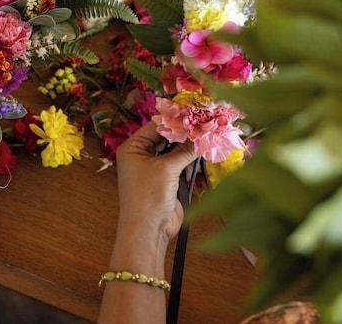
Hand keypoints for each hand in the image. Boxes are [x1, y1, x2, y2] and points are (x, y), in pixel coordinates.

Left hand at [115, 120, 197, 243]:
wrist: (149, 229)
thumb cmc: (148, 196)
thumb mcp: (167, 169)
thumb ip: (185, 150)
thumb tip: (201, 132)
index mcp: (134, 147)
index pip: (157, 125)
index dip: (177, 119)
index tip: (197, 112)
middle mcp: (142, 154)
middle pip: (167, 136)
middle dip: (185, 132)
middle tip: (206, 123)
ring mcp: (154, 166)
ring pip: (175, 149)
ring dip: (189, 145)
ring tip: (207, 134)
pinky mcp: (166, 178)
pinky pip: (180, 162)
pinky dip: (190, 158)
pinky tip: (203, 151)